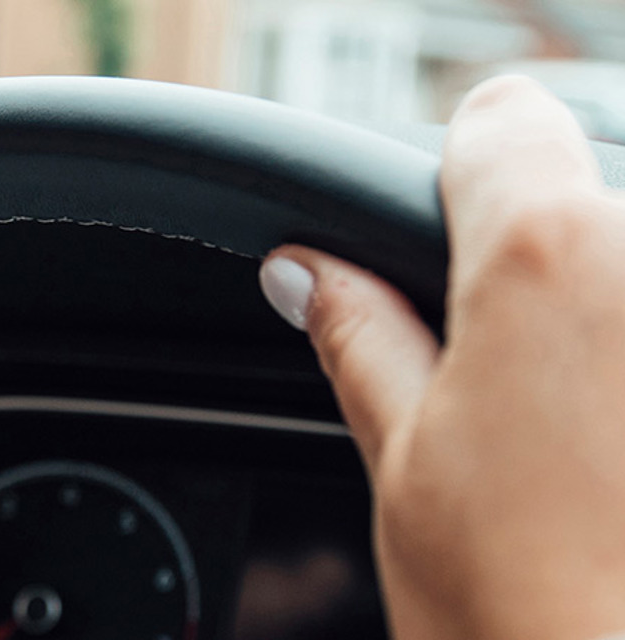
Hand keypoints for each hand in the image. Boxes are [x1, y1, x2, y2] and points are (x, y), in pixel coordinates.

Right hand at [260, 76, 624, 639]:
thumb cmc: (525, 621)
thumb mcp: (403, 462)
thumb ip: (356, 335)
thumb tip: (302, 275)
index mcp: (547, 260)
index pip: (502, 121)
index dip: (457, 174)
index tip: (441, 232)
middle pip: (580, 188)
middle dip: (528, 259)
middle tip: (499, 376)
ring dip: (599, 312)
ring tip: (578, 433)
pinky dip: (624, 352)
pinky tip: (616, 447)